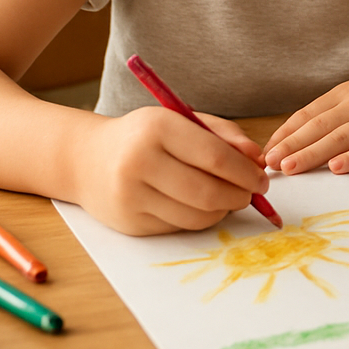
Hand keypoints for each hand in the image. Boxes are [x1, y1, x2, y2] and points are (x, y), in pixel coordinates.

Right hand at [73, 106, 270, 234]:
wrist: (86, 159)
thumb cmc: (145, 136)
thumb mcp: (182, 121)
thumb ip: (224, 135)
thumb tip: (257, 159)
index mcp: (158, 128)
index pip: (215, 157)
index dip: (245, 172)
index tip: (261, 178)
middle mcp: (140, 162)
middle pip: (208, 192)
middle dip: (240, 196)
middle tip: (250, 194)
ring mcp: (131, 196)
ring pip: (197, 216)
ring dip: (223, 211)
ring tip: (227, 198)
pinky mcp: (130, 223)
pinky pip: (180, 227)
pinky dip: (199, 218)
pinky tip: (198, 205)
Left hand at [262, 68, 348, 175]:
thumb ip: (340, 112)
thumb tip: (304, 136)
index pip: (308, 114)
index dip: (284, 133)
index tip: (264, 151)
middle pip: (318, 126)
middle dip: (290, 145)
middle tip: (267, 164)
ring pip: (340, 138)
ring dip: (312, 153)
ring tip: (290, 168)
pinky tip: (338, 168)